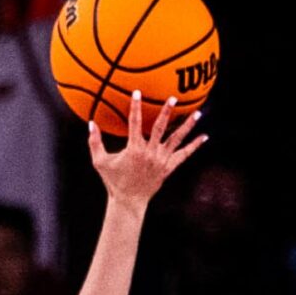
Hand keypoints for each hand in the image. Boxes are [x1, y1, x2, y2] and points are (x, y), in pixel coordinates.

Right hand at [87, 92, 204, 213]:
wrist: (129, 201)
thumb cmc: (113, 181)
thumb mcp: (99, 161)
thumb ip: (94, 142)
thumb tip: (90, 123)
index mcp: (134, 149)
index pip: (134, 123)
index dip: (135, 107)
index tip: (137, 92)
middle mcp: (150, 153)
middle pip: (160, 128)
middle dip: (167, 112)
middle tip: (174, 98)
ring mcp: (161, 160)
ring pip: (177, 139)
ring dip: (188, 126)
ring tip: (198, 113)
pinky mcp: (169, 168)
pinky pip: (184, 155)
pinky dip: (194, 146)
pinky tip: (205, 137)